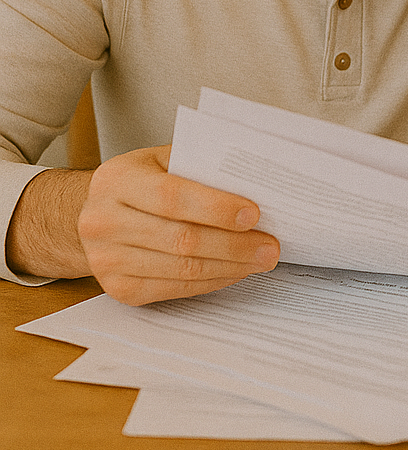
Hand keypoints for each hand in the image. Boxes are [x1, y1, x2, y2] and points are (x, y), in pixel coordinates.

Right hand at [76, 145, 279, 305]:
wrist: (95, 214)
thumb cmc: (141, 182)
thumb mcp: (162, 160)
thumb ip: (199, 166)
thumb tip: (255, 182)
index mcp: (116, 180)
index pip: (173, 197)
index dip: (217, 209)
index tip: (254, 215)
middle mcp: (103, 221)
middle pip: (181, 239)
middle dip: (234, 245)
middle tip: (270, 246)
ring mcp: (106, 260)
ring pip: (182, 269)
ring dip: (230, 267)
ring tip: (260, 260)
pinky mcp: (118, 288)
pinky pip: (174, 289)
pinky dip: (212, 281)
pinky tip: (234, 271)